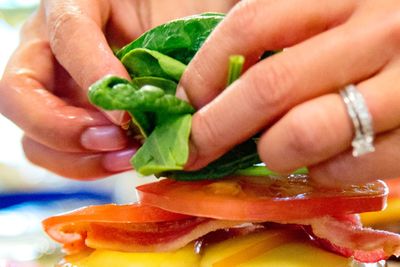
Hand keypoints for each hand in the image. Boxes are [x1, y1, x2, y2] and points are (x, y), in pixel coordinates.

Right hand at [0, 0, 234, 178]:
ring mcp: (57, 92)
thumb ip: (153, 49)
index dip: (93, 75)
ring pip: (34, 138)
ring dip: (80, 159)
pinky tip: (129, 159)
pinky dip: (93, 166)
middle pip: (18, 97)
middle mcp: (49, 50)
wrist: (177, 31)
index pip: (66, 35)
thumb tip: (151, 105)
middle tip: (116, 140)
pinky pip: (64, 156)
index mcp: (71, 7)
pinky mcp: (74, 122)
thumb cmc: (172, 14)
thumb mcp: (166, 17)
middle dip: (65, 129)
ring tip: (128, 157)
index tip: (127, 111)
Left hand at [179, 0, 399, 185]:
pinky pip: (349, 167)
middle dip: (216, 128)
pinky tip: (323, 161)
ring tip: (273, 150)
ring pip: (306, 133)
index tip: (185, 104)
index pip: (251, 25)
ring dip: (273, 152)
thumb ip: (283, 35)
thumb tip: (210, 87)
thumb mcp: (339, 13)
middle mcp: (379, 31)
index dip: (205, 71)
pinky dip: (321, 172)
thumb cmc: (385, 32)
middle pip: (271, 85)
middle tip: (193, 150)